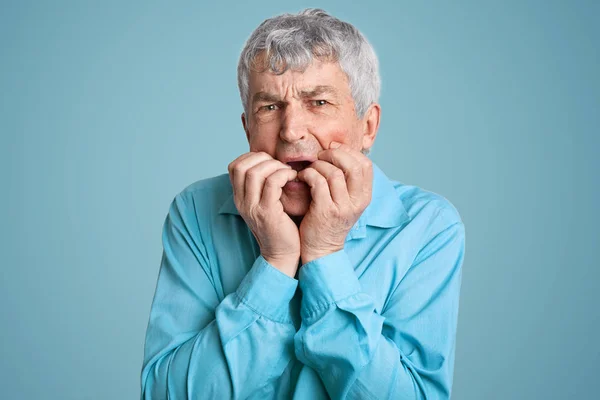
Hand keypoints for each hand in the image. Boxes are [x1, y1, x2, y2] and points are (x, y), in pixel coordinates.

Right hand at [228, 152, 300, 276]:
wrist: (282, 254)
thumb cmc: (280, 226)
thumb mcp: (265, 203)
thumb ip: (263, 185)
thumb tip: (272, 162)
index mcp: (239, 198)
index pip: (234, 166)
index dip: (252, 157)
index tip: (270, 162)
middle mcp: (242, 202)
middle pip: (242, 166)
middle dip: (263, 159)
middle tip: (280, 166)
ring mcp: (252, 208)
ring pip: (255, 172)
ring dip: (275, 166)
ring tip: (287, 172)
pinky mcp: (267, 213)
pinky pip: (272, 183)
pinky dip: (283, 174)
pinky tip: (293, 178)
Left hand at [297, 142, 372, 263]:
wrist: (321, 249)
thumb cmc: (329, 221)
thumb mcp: (346, 202)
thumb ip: (346, 181)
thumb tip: (339, 152)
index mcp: (365, 197)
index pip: (366, 164)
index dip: (349, 152)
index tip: (333, 150)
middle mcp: (357, 202)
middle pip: (353, 165)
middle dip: (335, 154)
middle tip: (320, 156)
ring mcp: (342, 207)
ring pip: (334, 172)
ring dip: (318, 165)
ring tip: (310, 168)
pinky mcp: (325, 211)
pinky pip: (318, 182)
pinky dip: (309, 174)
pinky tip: (302, 177)